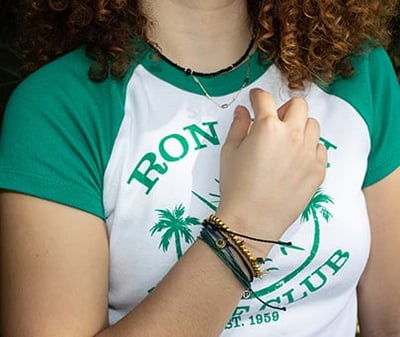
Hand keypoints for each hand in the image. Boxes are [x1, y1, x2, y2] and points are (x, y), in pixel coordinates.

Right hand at [216, 89, 326, 245]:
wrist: (251, 221)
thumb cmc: (236, 186)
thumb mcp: (229, 152)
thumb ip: (238, 126)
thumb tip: (243, 110)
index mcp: (267, 128)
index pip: (265, 99)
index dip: (258, 95)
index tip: (255, 98)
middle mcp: (292, 135)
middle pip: (298, 105)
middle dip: (285, 108)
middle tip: (274, 120)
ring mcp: (309, 153)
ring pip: (313, 125)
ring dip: (300, 126)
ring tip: (287, 141)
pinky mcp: (318, 171)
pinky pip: (321, 149)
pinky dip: (310, 148)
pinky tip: (297, 158)